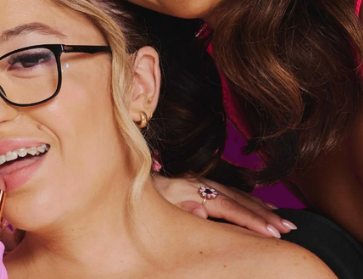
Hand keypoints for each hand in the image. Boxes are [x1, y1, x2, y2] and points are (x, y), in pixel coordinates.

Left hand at [152, 173, 295, 237]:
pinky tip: (264, 207)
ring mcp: (199, 180)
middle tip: (288, 229)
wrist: (123, 179)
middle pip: (238, 199)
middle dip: (265, 215)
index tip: (272, 233)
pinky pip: (231, 191)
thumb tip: (201, 210)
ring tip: (285, 221)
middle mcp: (197, 182)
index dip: (251, 220)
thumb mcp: (152, 207)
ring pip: (238, 194)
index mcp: (187, 190)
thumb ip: (178, 209)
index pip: (227, 207)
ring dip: (263, 208)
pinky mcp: (198, 181)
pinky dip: (251, 200)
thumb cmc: (138, 200)